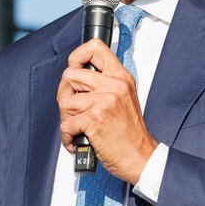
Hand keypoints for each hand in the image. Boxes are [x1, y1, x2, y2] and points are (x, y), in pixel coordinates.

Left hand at [57, 38, 157, 184]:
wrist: (140, 157)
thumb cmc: (129, 133)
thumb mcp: (124, 98)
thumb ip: (105, 83)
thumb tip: (76, 77)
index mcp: (121, 77)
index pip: (95, 48)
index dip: (77, 56)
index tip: (75, 69)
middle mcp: (113, 85)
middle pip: (69, 75)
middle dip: (65, 94)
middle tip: (73, 110)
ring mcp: (104, 101)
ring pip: (64, 101)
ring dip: (66, 119)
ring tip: (79, 128)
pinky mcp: (94, 119)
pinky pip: (66, 124)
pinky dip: (67, 137)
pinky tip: (78, 140)